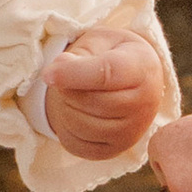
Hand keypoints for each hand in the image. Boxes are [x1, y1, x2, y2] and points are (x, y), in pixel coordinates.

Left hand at [42, 29, 167, 162]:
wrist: (133, 80)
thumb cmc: (113, 55)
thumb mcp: (100, 41)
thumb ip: (80, 53)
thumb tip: (57, 71)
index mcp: (142, 68)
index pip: (106, 74)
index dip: (73, 74)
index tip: (47, 74)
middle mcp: (145, 104)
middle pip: (91, 102)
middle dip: (67, 89)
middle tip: (66, 77)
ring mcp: (131, 132)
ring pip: (81, 125)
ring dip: (64, 107)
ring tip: (71, 93)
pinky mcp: (114, 150)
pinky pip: (77, 144)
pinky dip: (65, 127)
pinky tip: (75, 111)